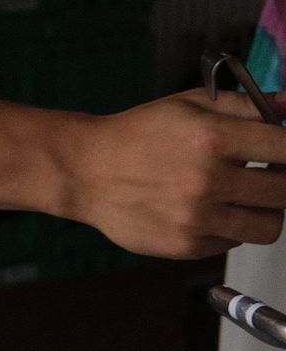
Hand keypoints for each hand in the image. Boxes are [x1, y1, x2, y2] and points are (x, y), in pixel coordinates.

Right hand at [64, 88, 285, 258]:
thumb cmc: (136, 134)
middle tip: (267, 174)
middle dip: (281, 181)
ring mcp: (197, 218)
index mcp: (212, 138)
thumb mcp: (188, 104)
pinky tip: (204, 209)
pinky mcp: (186, 245)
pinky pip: (233, 241)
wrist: (85, 170)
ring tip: (242, 197)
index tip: (283, 153)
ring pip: (269, 226)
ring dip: (264, 210)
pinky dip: (228, 227)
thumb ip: (246, 105)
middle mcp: (207, 180)